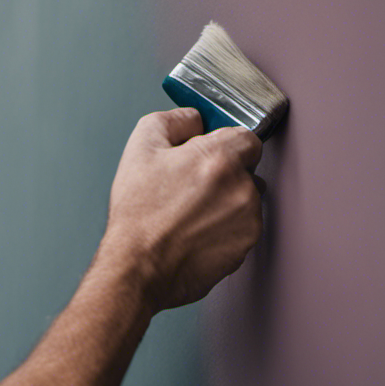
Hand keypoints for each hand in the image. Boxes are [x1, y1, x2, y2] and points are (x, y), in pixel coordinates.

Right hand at [99, 108, 263, 312]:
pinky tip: (193, 230)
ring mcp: (248, 220)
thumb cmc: (138, 214)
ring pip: (244, 199)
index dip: (222, 143)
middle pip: (245, 169)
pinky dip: (223, 227)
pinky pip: (241, 227)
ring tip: (187, 212)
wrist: (138, 266)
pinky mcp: (246, 247)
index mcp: (219, 157)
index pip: (246, 136)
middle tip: (188, 185)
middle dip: (222, 174)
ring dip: (224, 201)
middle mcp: (242, 187)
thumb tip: (194, 119)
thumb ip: (172, 120)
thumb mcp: (140, 148)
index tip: (206, 152)